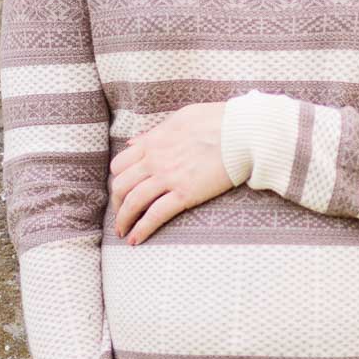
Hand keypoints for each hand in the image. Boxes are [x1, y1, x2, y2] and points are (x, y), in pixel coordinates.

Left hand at [109, 101, 233, 243]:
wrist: (241, 131)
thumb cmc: (217, 121)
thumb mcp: (180, 118)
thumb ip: (155, 132)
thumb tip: (134, 142)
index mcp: (153, 142)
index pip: (120, 165)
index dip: (117, 181)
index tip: (122, 191)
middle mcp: (154, 160)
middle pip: (121, 186)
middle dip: (116, 203)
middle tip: (121, 215)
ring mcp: (168, 177)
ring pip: (133, 202)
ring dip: (123, 220)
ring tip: (122, 232)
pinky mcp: (185, 194)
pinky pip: (155, 215)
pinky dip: (141, 229)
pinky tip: (135, 240)